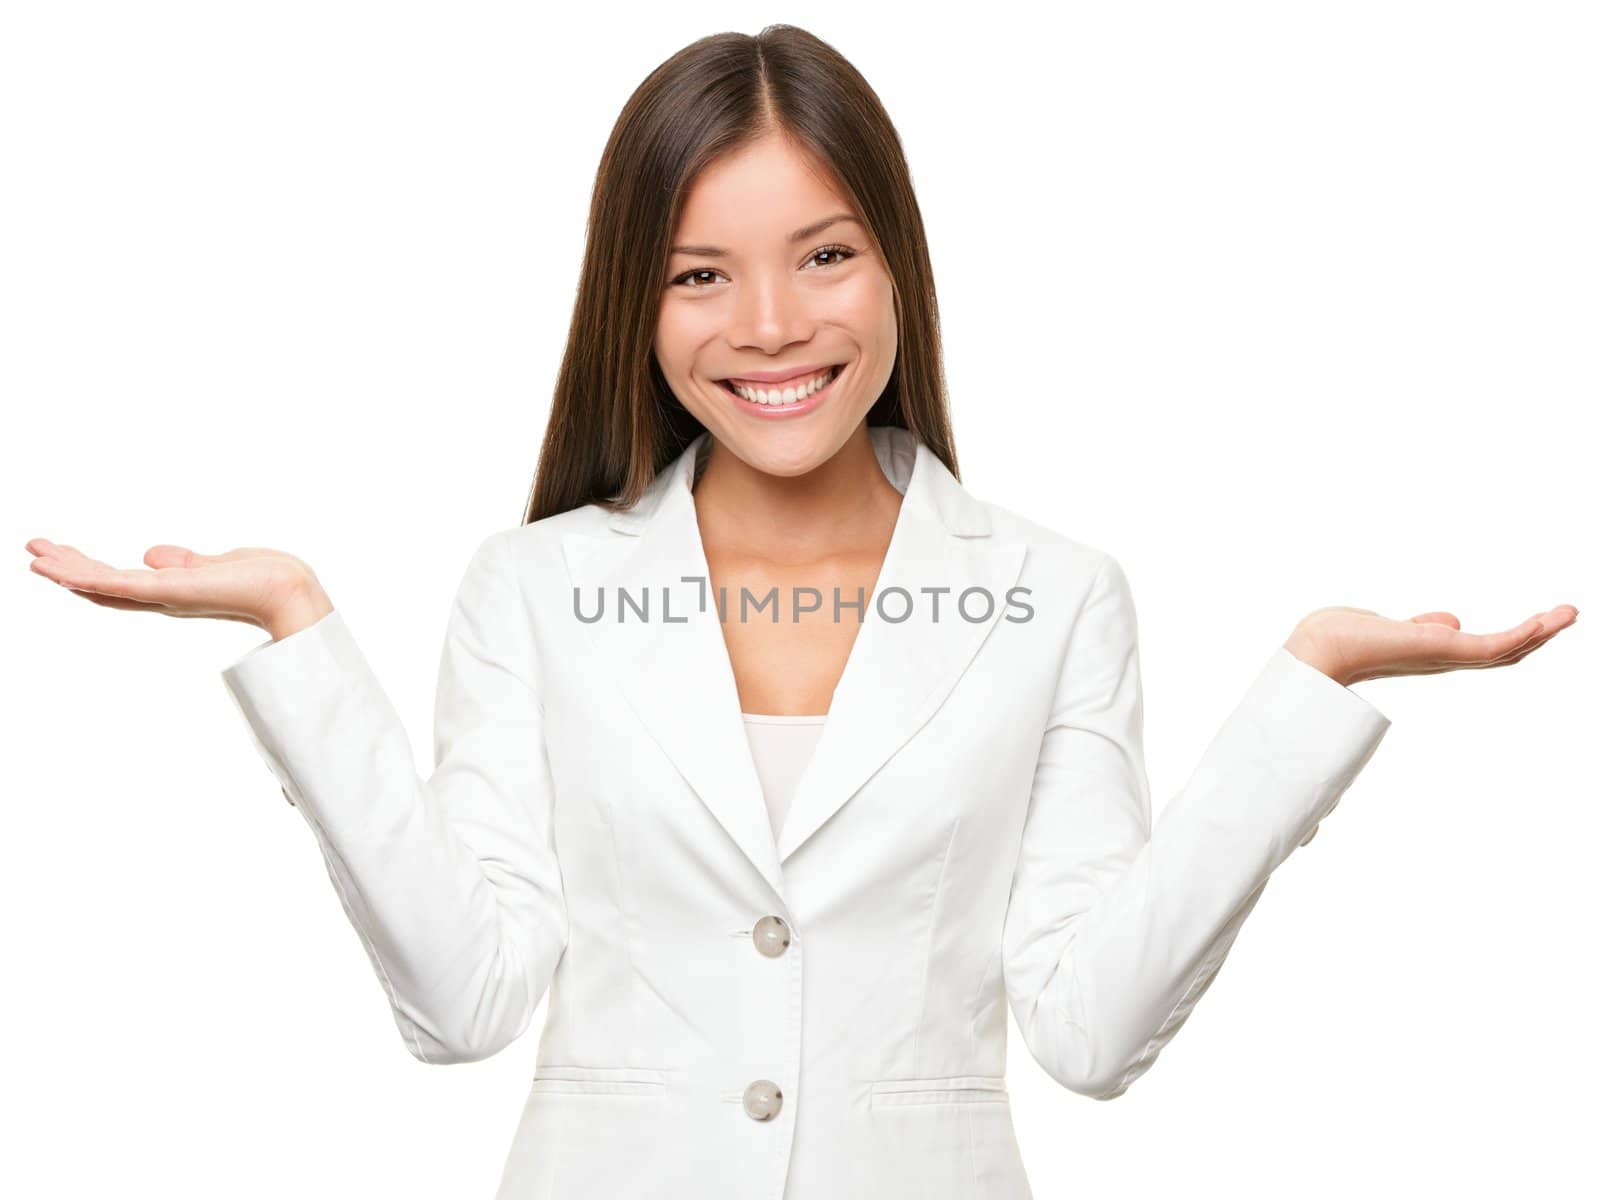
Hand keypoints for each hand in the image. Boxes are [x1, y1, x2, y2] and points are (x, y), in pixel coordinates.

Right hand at [25, 538, 332, 640]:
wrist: (288, 589)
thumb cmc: (264, 578)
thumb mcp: (215, 563)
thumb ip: (183, 561)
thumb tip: (151, 553)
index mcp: (174, 588)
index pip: (121, 581)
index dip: (89, 570)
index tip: (60, 555)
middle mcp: (165, 596)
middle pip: (104, 584)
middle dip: (68, 568)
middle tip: (32, 551)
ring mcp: (166, 595)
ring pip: (105, 586)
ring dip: (68, 572)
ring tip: (35, 557)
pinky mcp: (172, 591)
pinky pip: (124, 587)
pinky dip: (94, 581)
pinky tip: (68, 573)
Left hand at [1284, 603, 1578, 686]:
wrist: (1320, 649)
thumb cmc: (1342, 637)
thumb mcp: (1391, 625)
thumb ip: (1422, 626)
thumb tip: (1448, 622)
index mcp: (1433, 651)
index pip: (1483, 648)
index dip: (1516, 637)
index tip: (1541, 620)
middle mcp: (1443, 658)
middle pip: (1504, 652)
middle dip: (1538, 634)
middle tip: (1569, 614)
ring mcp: (1444, 655)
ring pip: (1506, 650)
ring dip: (1541, 632)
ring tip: (1570, 613)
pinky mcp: (1441, 649)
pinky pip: (1490, 646)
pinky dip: (1519, 634)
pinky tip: (1542, 621)